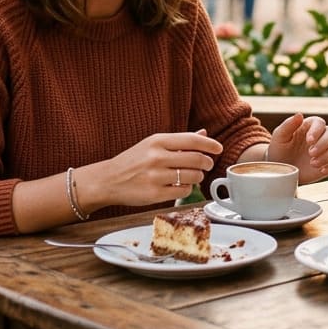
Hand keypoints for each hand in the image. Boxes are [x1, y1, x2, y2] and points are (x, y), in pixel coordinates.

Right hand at [88, 130, 221, 207]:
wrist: (108, 179)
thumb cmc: (133, 160)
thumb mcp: (153, 145)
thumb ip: (179, 140)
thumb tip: (204, 134)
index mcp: (157, 141)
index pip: (191, 140)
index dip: (209, 145)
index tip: (218, 148)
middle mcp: (157, 157)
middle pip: (196, 159)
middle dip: (206, 162)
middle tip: (207, 164)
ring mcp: (155, 176)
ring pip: (192, 176)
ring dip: (197, 176)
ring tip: (192, 175)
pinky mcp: (154, 194)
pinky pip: (182, 191)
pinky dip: (186, 188)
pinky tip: (180, 185)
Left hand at [265, 113, 327, 183]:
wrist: (280, 171)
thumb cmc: (278, 151)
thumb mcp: (279, 137)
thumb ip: (288, 125)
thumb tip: (300, 114)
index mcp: (309, 126)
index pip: (320, 123)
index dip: (317, 130)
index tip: (308, 140)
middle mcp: (321, 136)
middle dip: (324, 143)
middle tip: (310, 153)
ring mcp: (326, 150)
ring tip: (313, 164)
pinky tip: (321, 171)